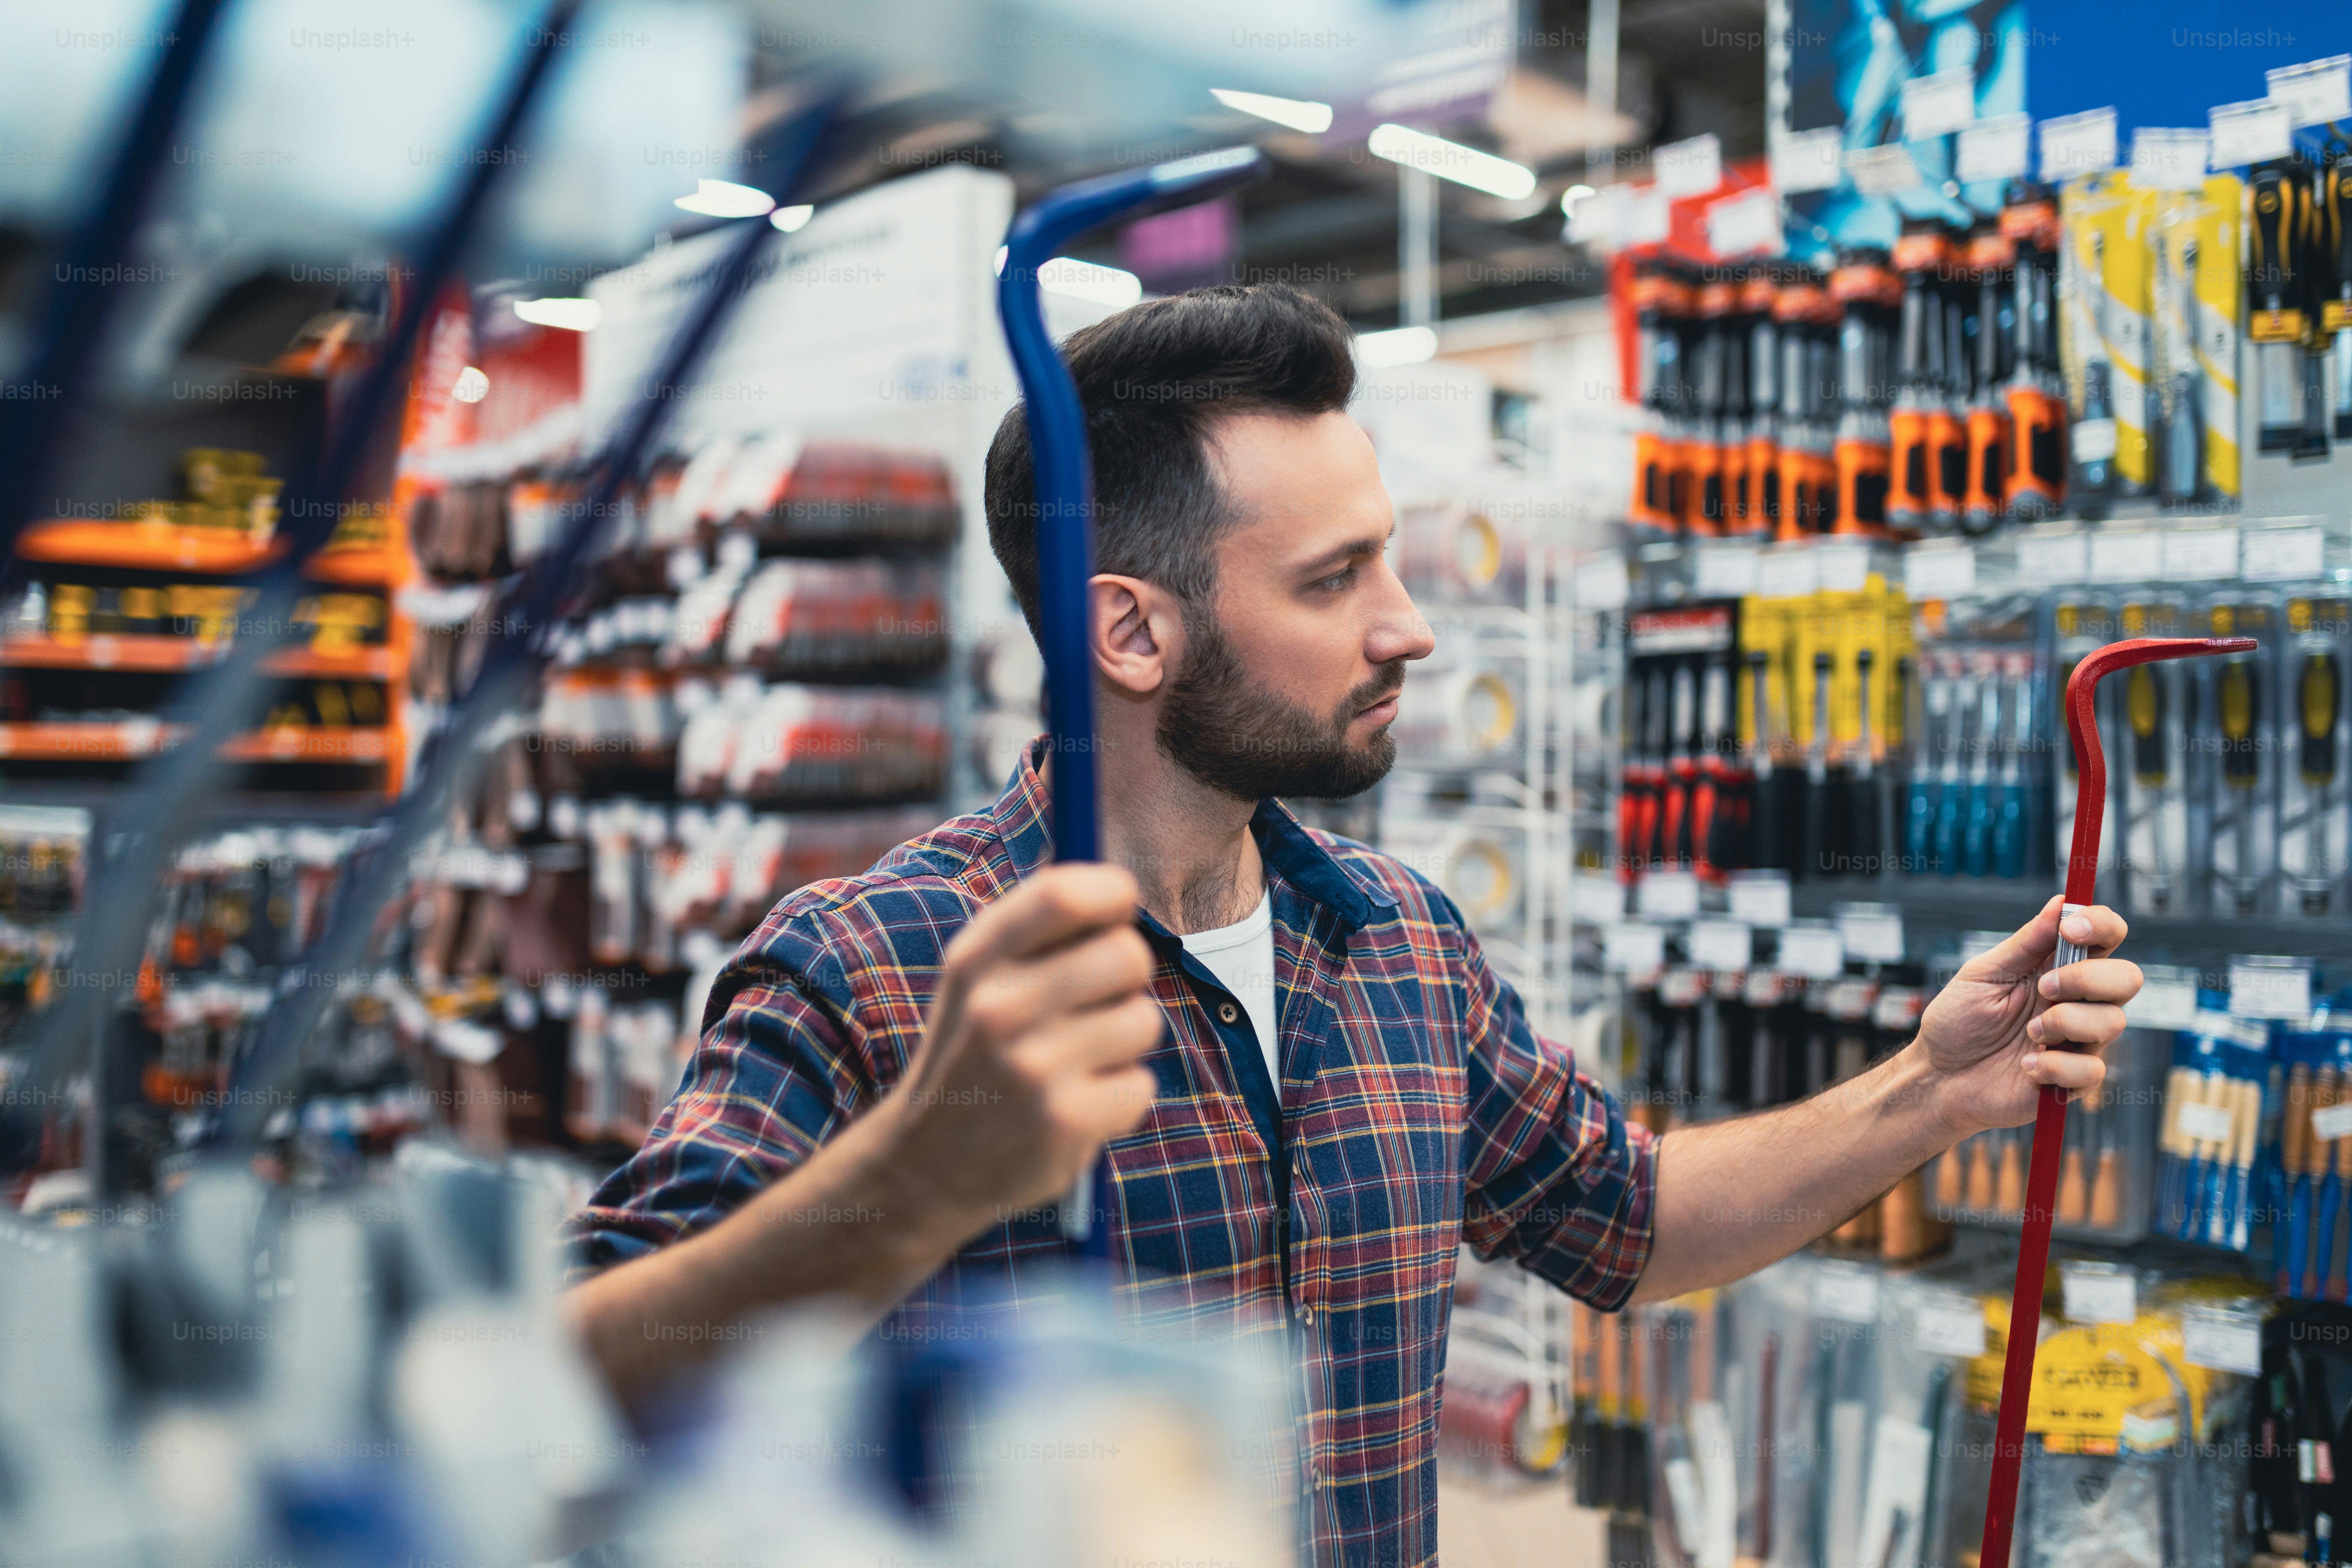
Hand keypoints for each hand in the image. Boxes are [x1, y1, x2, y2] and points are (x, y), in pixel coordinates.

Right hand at [883, 864, 1161, 1228]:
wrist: (921, 1166)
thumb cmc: (972, 1055)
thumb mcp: (978, 981)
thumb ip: (1038, 931)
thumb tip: (1117, 887)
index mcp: (977, 960)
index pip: (1065, 893)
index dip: (1112, 894)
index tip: (1117, 913)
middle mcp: (1000, 1007)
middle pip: (1127, 954)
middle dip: (1128, 976)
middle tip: (1098, 1003)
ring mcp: (1034, 1067)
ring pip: (1144, 1021)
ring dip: (1125, 1043)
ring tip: (1077, 1063)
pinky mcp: (1066, 1122)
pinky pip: (1142, 1085)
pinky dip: (1120, 1098)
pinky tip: (1076, 1108)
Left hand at [1913, 896, 2140, 1136]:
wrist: (1939, 1076)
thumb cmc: (1959, 1022)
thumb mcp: (1983, 974)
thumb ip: (2025, 943)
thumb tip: (2060, 903)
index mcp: (2059, 968)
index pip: (2107, 937)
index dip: (2101, 926)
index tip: (2071, 929)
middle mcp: (2078, 1002)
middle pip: (2128, 978)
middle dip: (2089, 978)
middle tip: (2044, 988)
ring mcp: (2080, 1041)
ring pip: (2113, 1022)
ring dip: (2065, 1023)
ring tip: (2027, 1034)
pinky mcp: (2075, 1079)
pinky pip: (2092, 1070)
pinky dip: (2055, 1067)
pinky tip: (2026, 1067)